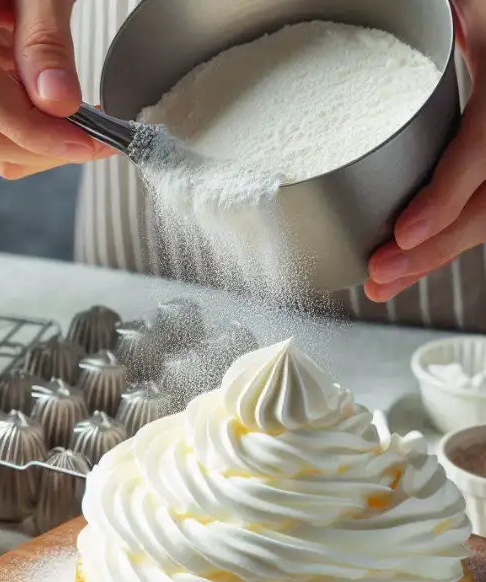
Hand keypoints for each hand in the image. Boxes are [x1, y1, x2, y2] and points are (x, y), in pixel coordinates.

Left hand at [366, 0, 485, 301]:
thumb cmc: (479, 6)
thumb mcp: (464, 8)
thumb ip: (449, 21)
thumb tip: (424, 28)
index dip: (447, 195)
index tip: (406, 232)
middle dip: (434, 248)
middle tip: (381, 274)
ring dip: (437, 253)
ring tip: (387, 280)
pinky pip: (479, 199)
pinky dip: (445, 233)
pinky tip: (411, 254)